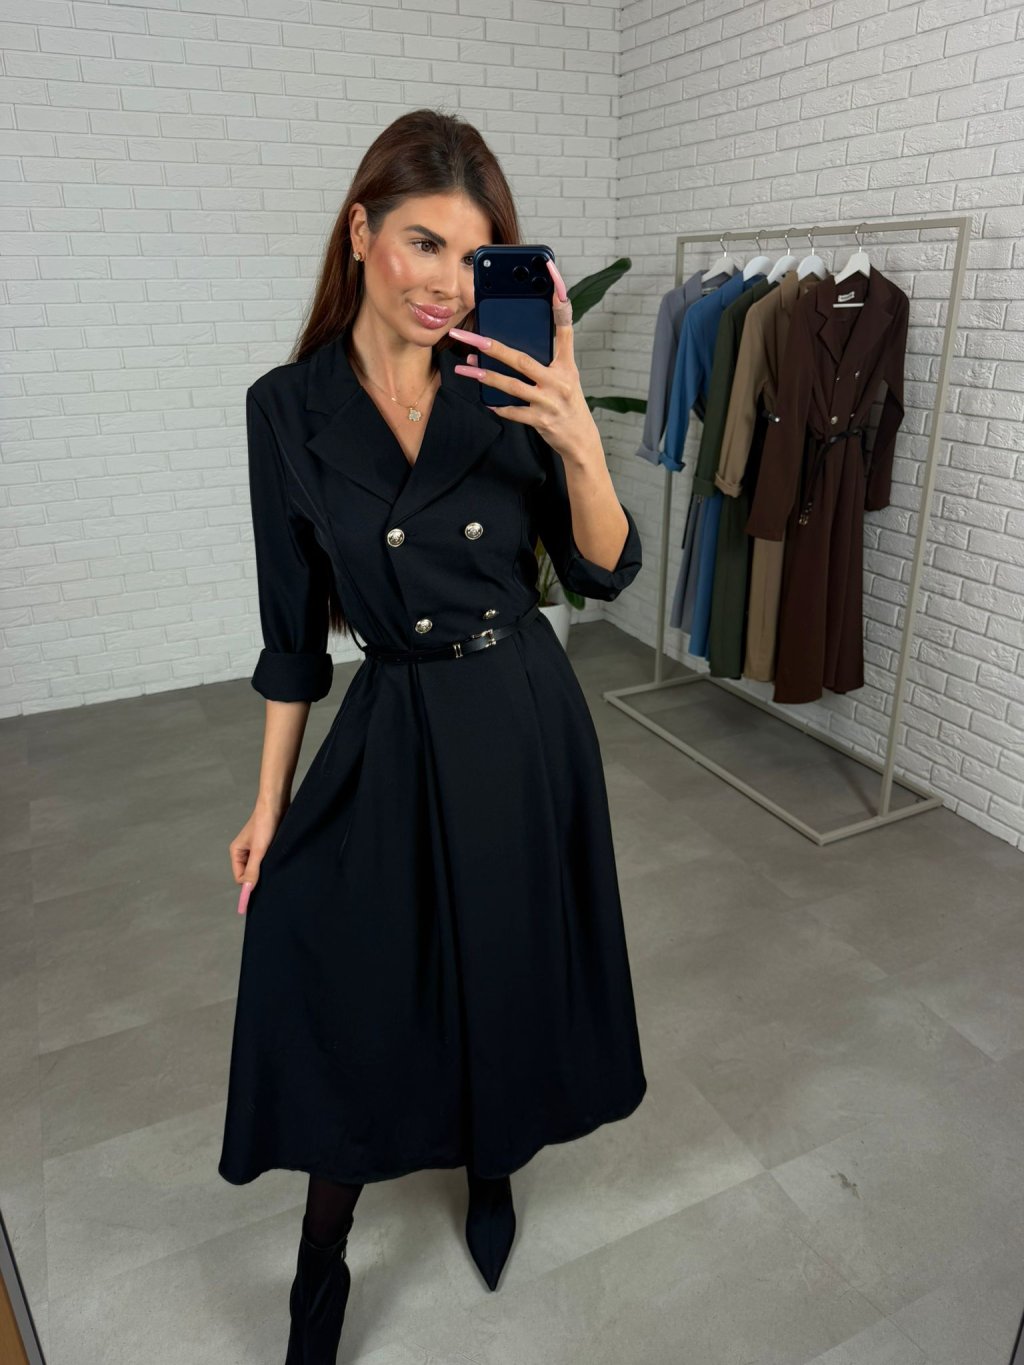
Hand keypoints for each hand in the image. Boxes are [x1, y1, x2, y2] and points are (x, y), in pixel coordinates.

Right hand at [229, 797, 286, 914]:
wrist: (277, 805)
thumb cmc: (265, 824)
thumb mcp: (259, 850)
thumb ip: (253, 869)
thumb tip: (248, 889)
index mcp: (236, 852)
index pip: (240, 877)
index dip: (249, 883)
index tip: (262, 887)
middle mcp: (244, 851)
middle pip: (249, 873)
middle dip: (259, 876)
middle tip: (272, 875)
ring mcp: (255, 848)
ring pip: (259, 867)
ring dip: (267, 868)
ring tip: (276, 862)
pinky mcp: (266, 845)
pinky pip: (267, 860)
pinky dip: (272, 861)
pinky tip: (279, 858)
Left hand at [448, 259, 601, 464]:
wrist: (580, 440)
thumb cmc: (566, 403)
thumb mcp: (563, 376)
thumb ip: (542, 360)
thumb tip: (504, 348)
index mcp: (566, 363)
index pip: (564, 326)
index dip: (559, 301)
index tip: (551, 274)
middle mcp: (560, 379)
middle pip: (521, 358)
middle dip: (492, 348)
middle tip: (469, 338)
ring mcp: (550, 401)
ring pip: (512, 385)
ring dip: (486, 377)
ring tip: (465, 369)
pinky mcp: (541, 420)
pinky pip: (513, 412)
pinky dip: (499, 406)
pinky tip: (485, 400)